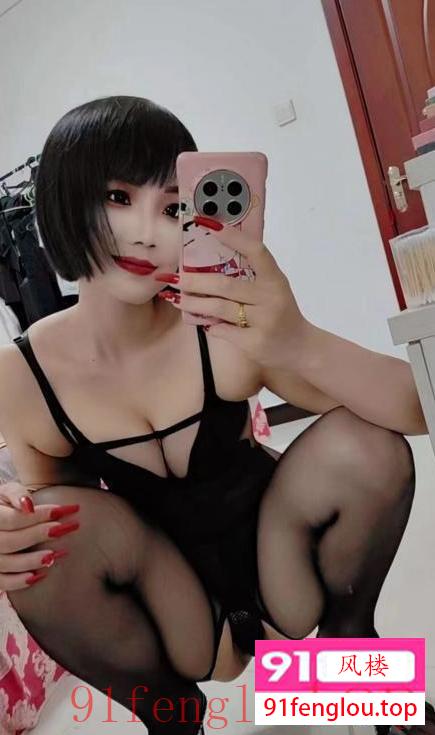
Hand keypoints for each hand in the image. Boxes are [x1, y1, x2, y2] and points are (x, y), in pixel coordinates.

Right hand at [0, 480, 78, 590]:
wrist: (0, 520)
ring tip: (55, 554)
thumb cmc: (5, 505)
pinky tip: (41, 575)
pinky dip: (20, 581)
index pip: (12, 519)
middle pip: (10, 541)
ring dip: (32, 561)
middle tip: (66, 528)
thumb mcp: (6, 491)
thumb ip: (16, 494)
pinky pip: (3, 582)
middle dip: (39, 535)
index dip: (38, 515)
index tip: (62, 510)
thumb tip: (29, 506)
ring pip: (6, 563)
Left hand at [154, 220, 309, 368]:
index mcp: (275, 280)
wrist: (300, 347)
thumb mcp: (273, 289)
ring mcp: (263, 322)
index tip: (207, 224)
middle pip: (225, 285)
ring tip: (177, 299)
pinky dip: (209, 325)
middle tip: (174, 277)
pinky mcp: (254, 343)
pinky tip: (201, 321)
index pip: (255, 251)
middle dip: (195, 281)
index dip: (232, 236)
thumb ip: (251, 276)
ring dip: (194, 303)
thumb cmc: (280, 313)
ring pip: (219, 308)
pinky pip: (222, 330)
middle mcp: (270, 298)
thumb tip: (209, 264)